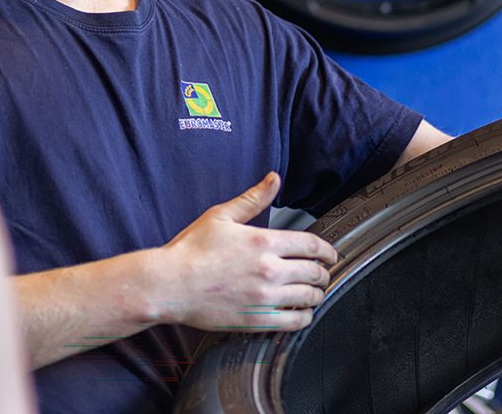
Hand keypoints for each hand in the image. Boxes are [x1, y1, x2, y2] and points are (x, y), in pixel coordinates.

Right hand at [159, 172, 337, 332]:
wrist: (171, 284)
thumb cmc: (191, 250)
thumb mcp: (222, 215)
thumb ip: (253, 198)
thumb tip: (273, 179)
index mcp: (263, 241)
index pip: (311, 245)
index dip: (326, 250)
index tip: (330, 254)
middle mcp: (269, 269)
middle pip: (314, 272)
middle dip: (323, 272)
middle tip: (323, 273)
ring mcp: (265, 297)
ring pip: (308, 297)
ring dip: (318, 295)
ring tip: (316, 293)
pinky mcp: (257, 319)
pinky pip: (293, 321)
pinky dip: (304, 317)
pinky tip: (302, 313)